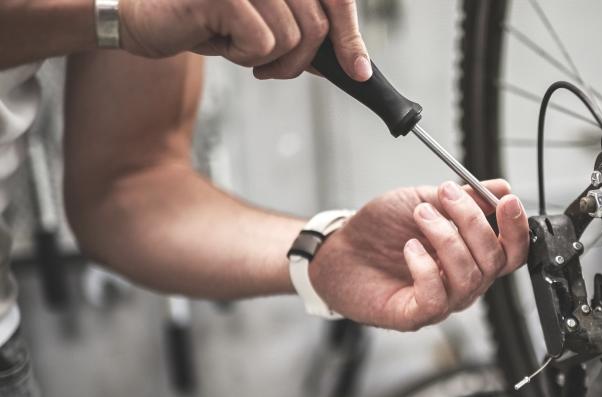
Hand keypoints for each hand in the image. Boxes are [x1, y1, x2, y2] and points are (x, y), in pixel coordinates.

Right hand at [119, 0, 369, 79]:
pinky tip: (217, 40)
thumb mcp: (262, 26)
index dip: (351, 36)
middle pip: (318, 26)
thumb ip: (303, 35)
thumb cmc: (201, 19)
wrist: (137, 16)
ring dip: (266, 58)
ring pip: (293, 38)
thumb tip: (349, 60)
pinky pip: (262, 44)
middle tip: (268, 68)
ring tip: (233, 44)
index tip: (359, 71)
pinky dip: (243, 56)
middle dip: (298, 61)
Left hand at [309, 180, 528, 330]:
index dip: (516, 228)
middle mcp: (463, 281)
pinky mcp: (416, 315)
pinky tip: (409, 248)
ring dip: (446, 238)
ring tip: (420, 215)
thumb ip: (462, 196)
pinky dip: (425, 267)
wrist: (339, 249)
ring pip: (468, 276)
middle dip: (472, 221)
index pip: (512, 251)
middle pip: (493, 260)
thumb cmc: (380, 230)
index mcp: (471, 255)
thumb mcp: (424, 200)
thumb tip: (500, 188)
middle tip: (445, 195)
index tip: (506, 200)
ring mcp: (443, 300)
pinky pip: (437, 298)